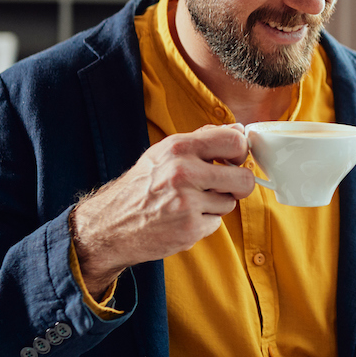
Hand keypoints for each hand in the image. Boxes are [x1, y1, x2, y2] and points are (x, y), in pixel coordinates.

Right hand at [71, 124, 254, 296]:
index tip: (235, 159)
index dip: (242, 152)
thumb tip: (237, 129)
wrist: (112, 224)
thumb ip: (202, 139)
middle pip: (243, 179)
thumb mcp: (164, 152)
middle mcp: (183, 172)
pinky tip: (184, 218)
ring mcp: (187, 202)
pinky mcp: (189, 228)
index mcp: (178, 147)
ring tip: (191, 202)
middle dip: (239, 185)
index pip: (234, 141)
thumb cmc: (141, 186)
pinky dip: (205, 222)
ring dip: (216, 204)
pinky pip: (217, 223)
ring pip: (230, 202)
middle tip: (224, 186)